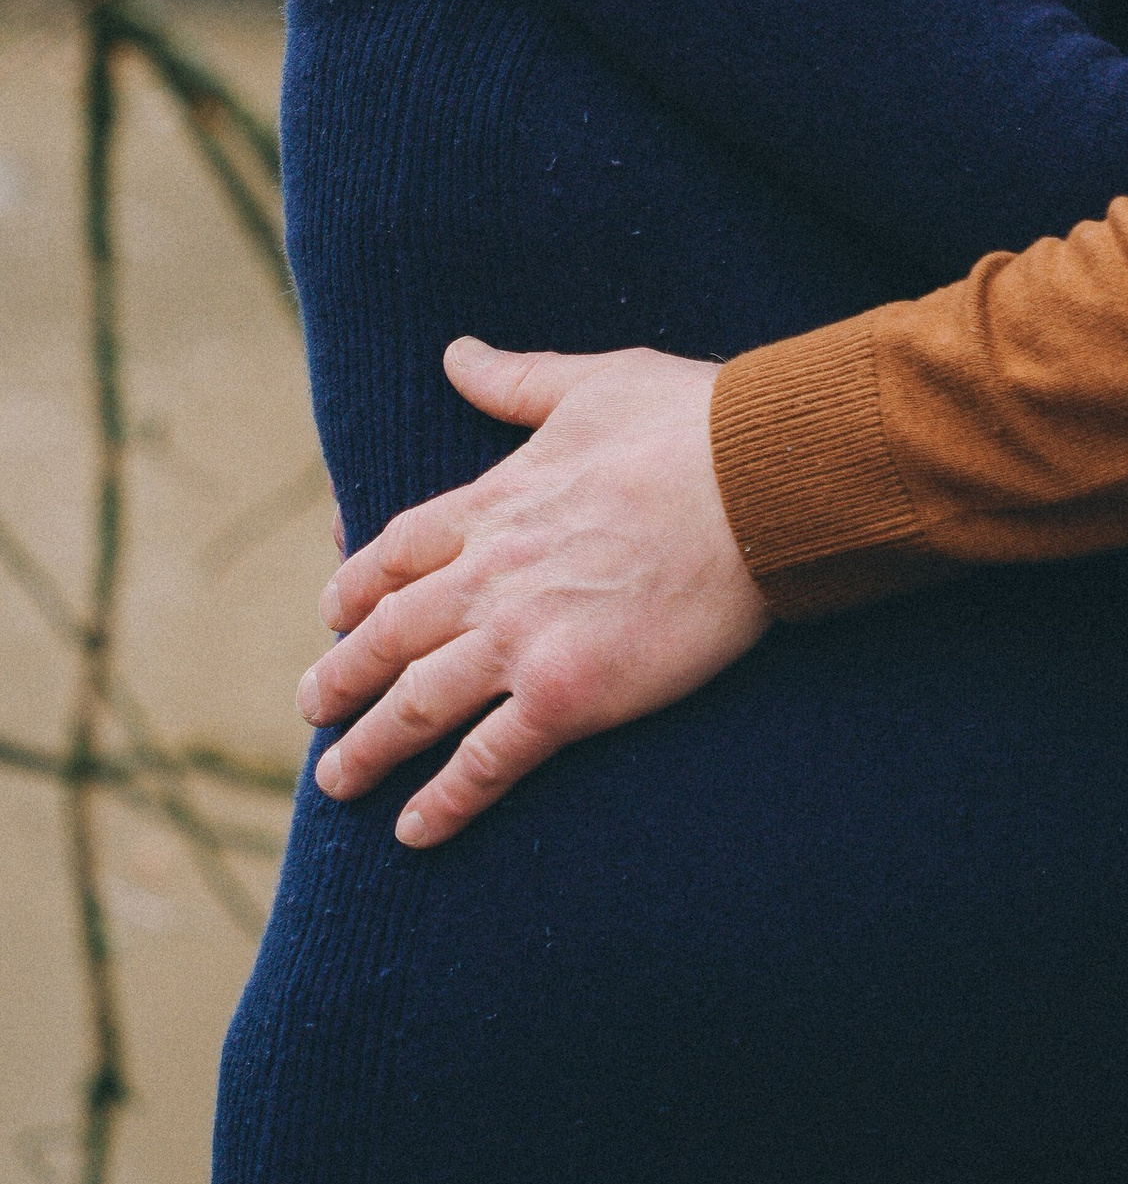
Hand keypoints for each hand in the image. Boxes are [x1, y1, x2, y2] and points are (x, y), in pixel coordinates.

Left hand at [297, 338, 769, 847]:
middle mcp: (492, 575)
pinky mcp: (571, 693)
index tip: (332, 612)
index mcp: (496, 501)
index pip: (397, 551)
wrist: (760, 482)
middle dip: (341, 675)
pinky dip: (445, 799)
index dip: (355, 586)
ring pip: (417, 704)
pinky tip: (414, 830)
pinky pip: (488, 759)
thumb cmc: (691, 422)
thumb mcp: (594, 381)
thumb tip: (456, 353)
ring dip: (368, 746)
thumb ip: (517, 378)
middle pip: (388, 635)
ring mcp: (525, 638)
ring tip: (335, 780)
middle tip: (311, 707)